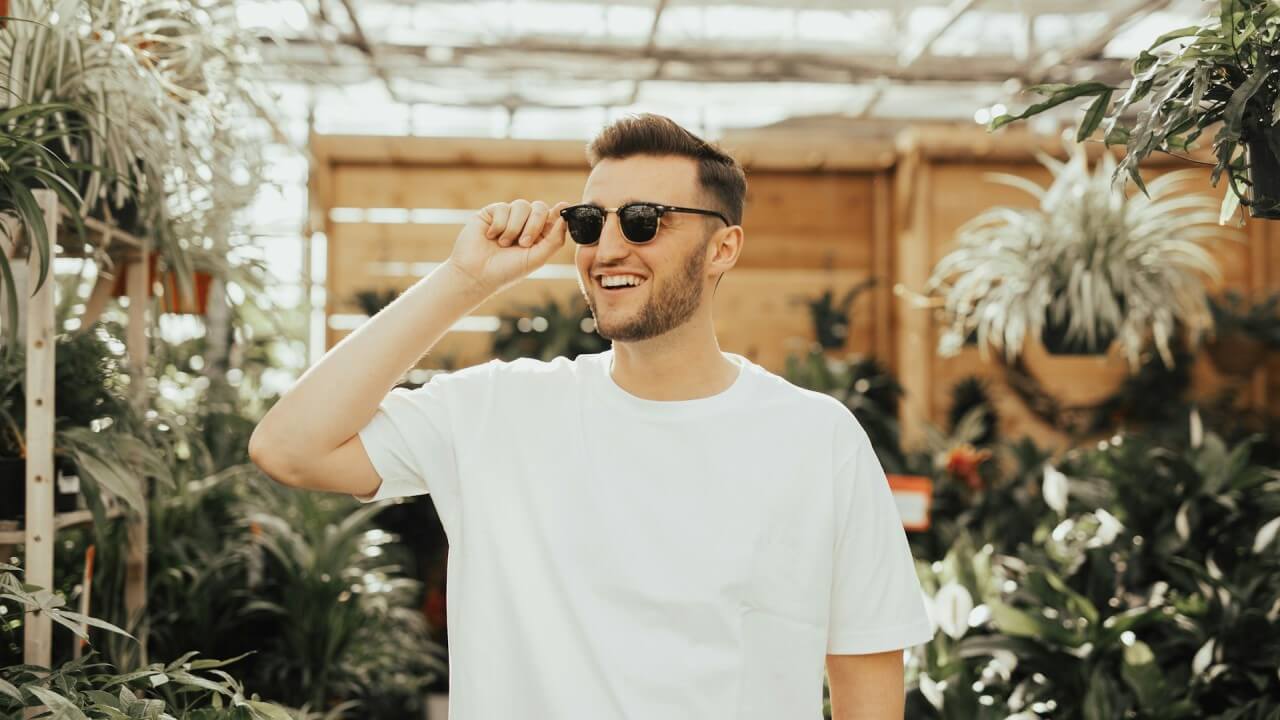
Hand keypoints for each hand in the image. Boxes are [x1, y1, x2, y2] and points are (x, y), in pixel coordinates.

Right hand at [445, 199, 570, 296]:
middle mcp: (524, 224)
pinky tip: (490, 236)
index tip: (563, 208)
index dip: (559, 212)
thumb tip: (565, 218)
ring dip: (514, 227)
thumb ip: (554, 240)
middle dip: (534, 224)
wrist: (475, 274)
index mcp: (538, 235)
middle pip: (539, 208)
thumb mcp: (536, 258)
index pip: (553, 217)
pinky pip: (503, 208)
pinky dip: (499, 225)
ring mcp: (508, 217)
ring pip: (521, 205)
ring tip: (503, 244)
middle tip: (524, 243)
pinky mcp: (491, 212)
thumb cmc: (506, 271)